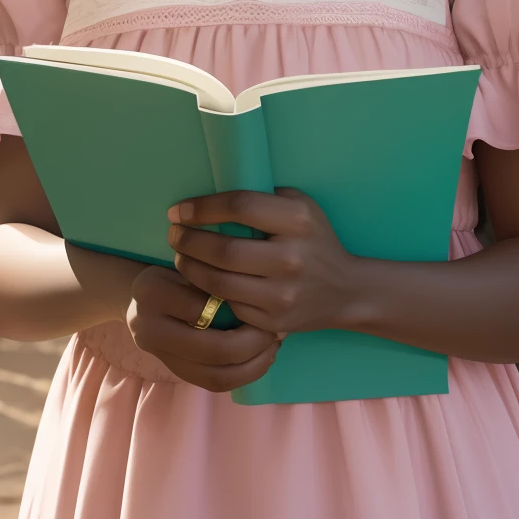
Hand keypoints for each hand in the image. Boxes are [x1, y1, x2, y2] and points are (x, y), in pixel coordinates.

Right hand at [126, 264, 280, 391]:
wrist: (144, 296)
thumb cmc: (177, 272)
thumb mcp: (190, 263)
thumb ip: (214, 278)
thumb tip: (257, 299)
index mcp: (151, 292)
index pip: (200, 307)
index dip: (236, 308)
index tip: (265, 301)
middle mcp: (147, 328)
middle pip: (210, 348)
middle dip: (251, 343)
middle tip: (274, 332)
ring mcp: (160, 355)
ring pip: (214, 375)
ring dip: (252, 365)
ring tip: (272, 348)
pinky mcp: (175, 371)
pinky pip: (213, 384)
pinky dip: (243, 376)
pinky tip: (261, 360)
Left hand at [168, 189, 358, 335]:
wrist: (345, 291)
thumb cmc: (314, 240)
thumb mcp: (300, 207)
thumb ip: (264, 198)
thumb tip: (214, 198)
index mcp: (298, 220)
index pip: (240, 207)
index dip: (202, 208)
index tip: (178, 211)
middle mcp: (292, 257)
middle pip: (223, 249)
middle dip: (188, 240)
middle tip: (173, 234)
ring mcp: (283, 293)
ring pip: (219, 282)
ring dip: (189, 267)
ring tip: (180, 255)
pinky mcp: (274, 321)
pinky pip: (228, 304)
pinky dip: (207, 291)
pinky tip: (199, 279)